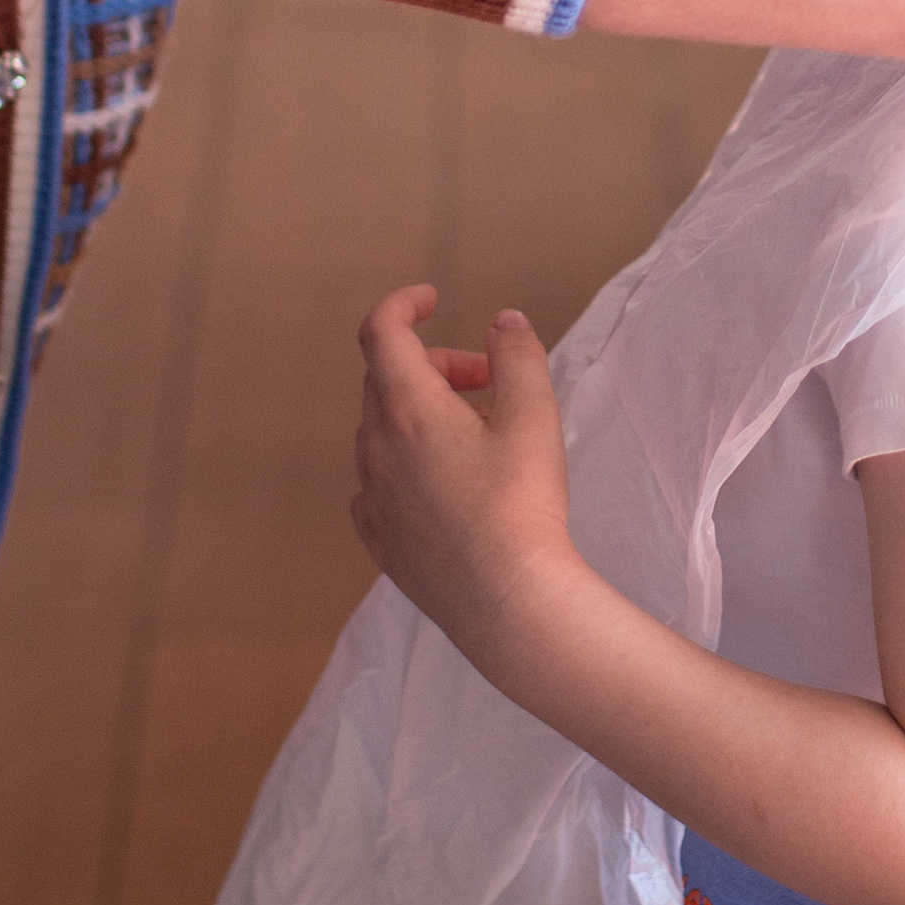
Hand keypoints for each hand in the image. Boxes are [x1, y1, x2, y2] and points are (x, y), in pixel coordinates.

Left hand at [351, 286, 577, 664]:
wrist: (508, 605)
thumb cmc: (522, 505)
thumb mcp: (533, 417)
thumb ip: (518, 357)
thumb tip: (504, 322)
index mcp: (407, 408)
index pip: (382, 333)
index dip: (402, 304)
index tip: (432, 298)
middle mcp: (376, 448)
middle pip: (387, 380)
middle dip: (436, 366)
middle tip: (488, 383)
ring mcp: (372, 498)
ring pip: (381, 432)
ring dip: (421, 415)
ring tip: (477, 435)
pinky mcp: (380, 541)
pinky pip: (378, 483)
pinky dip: (406, 463)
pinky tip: (445, 484)